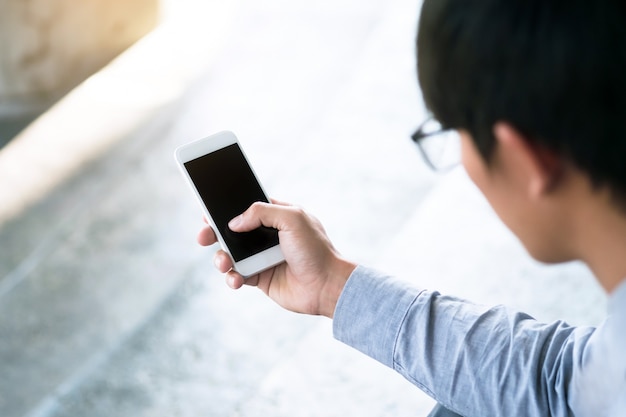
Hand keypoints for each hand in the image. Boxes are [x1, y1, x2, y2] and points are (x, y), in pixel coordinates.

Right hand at [197, 200, 356, 317]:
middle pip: (232, 230)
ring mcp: (263, 256)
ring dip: (220, 258)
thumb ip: (260, 212)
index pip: (246, 206)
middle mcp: (268, 235)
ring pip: (230, 253)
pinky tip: (236, 279)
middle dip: (213, 232)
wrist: (326, 286)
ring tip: (223, 263)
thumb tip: (233, 223)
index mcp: (277, 215)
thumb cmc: (315, 250)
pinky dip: (231, 277)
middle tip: (202, 237)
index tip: (207, 210)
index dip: (226, 208)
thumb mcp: (292, 219)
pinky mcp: (260, 277)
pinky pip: (237, 275)